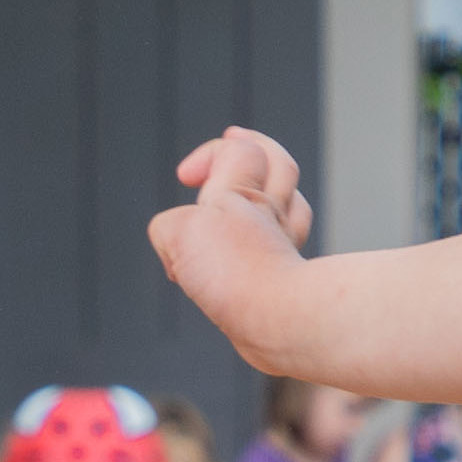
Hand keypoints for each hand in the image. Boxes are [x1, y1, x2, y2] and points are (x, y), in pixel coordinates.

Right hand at [147, 127, 317, 360]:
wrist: (279, 322)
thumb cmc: (234, 274)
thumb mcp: (180, 232)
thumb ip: (169, 228)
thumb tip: (178, 256)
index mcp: (243, 197)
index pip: (237, 150)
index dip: (210, 153)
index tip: (185, 177)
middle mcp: (269, 218)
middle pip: (280, 166)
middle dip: (257, 148)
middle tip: (234, 139)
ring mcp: (283, 250)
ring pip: (292, 205)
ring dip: (275, 191)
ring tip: (256, 188)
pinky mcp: (288, 285)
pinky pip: (287, 250)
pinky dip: (274, 240)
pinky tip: (252, 254)